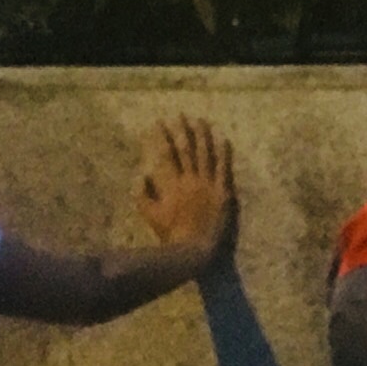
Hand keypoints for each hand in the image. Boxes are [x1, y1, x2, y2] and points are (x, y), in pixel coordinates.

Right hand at [136, 115, 237, 263]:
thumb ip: (143, 195)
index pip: (165, 154)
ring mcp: (208, 185)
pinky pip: (224, 168)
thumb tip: (142, 174)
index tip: (158, 123)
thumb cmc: (171, 235)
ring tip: (199, 120)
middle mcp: (189, 179)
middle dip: (181, 130)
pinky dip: (224, 153)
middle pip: (185, 149)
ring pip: (205, 154)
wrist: (196, 250)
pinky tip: (224, 139)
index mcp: (170, 184)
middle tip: (179, 115)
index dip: (161, 137)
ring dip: (202, 135)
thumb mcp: (150, 216)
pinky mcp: (224, 192)